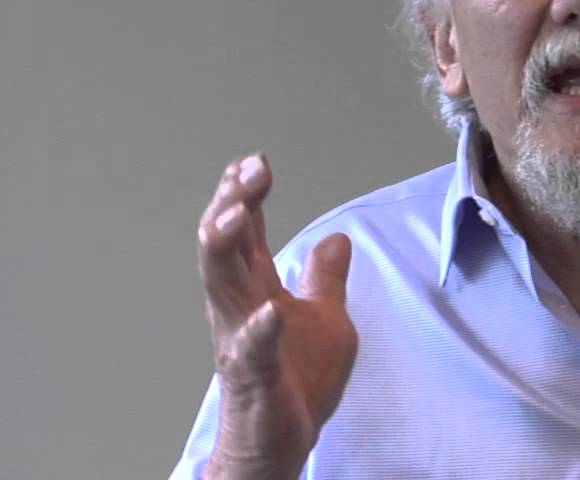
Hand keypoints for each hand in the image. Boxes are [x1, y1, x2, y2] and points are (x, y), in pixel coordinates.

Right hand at [196, 154, 357, 478]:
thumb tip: (337, 238)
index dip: (245, 195)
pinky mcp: (254, 376)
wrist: (284, 438)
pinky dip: (259, 330)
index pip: (246, 233)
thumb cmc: (298, 379)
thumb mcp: (326, 317)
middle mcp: (238, 306)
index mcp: (255, 288)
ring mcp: (241, 339)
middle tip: (248, 172)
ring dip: (227, 248)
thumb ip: (325, 278)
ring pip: (220, 285)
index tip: (254, 161)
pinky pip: (252, 350)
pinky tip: (269, 312)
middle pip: (224, 245)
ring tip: (238, 214)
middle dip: (232, 205)